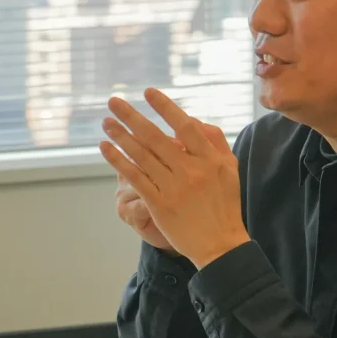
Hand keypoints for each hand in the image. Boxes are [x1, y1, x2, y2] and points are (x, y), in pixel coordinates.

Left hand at [99, 88, 250, 268]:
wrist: (220, 245)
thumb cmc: (224, 204)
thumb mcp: (230, 169)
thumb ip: (215, 141)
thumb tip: (193, 119)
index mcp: (210, 159)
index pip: (185, 126)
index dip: (166, 108)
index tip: (149, 92)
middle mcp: (191, 171)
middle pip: (156, 138)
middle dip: (132, 117)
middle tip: (114, 101)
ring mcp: (174, 188)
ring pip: (142, 156)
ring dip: (121, 136)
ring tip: (106, 122)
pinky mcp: (160, 205)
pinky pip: (135, 178)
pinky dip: (119, 161)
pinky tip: (106, 148)